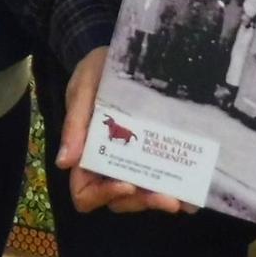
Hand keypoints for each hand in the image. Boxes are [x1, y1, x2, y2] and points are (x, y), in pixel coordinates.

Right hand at [58, 48, 192, 214]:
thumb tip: (64, 163)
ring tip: (179, 197)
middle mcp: (108, 163)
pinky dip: (174, 189)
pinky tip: (191, 190)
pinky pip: (161, 179)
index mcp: (85, 153)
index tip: (126, 184)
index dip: (102, 195)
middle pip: (118, 199)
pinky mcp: (153, 152)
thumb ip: (74, 123)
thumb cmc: (96, 71)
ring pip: (140, 195)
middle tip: (166, 197)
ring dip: (157, 199)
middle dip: (140, 202)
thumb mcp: (82, 88)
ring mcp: (132, 160)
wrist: (123, 54)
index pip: (85, 191)